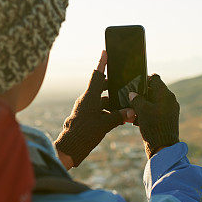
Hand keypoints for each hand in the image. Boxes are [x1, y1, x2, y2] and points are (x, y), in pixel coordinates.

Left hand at [55, 51, 134, 167]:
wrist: (68, 150)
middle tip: (125, 84)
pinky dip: (110, 113)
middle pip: (101, 88)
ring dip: (113, 103)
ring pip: (102, 101)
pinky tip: (121, 119)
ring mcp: (85, 109)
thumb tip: (132, 111)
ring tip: (128, 108)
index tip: (105, 51)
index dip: (102, 63)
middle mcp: (86, 101)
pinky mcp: (86, 118)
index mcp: (88, 97)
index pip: (96, 76)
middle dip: (113, 86)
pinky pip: (100, 111)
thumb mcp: (105, 125)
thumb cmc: (84, 134)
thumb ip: (119, 117)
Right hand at [128, 73, 179, 157]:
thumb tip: (132, 94)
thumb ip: (136, 99)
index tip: (134, 84)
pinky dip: (148, 112)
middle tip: (131, 98)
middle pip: (154, 90)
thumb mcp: (142, 110)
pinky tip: (138, 119)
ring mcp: (170, 110)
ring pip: (154, 101)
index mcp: (166, 95)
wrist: (163, 147)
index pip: (155, 79)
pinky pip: (156, 110)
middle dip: (142, 94)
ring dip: (144, 104)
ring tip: (133, 110)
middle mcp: (170, 100)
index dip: (144, 79)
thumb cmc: (153, 127)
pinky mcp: (168, 119)